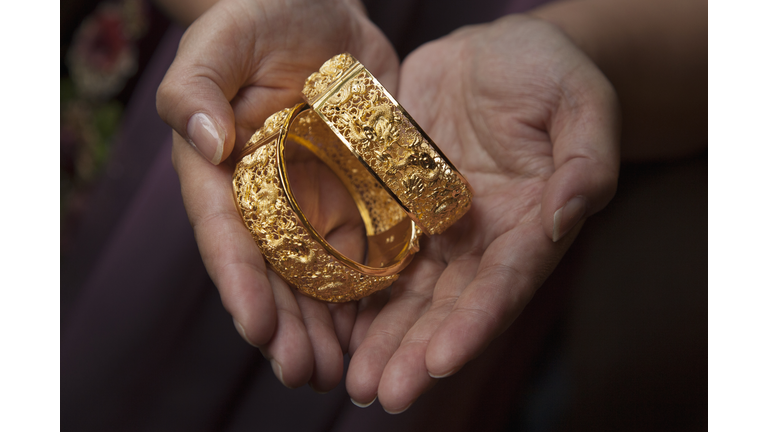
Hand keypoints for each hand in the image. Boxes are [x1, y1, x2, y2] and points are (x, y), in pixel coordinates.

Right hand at [156, 0, 398, 391]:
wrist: (320, 15)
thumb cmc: (259, 19)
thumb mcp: (221, 39)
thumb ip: (196, 86)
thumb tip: (206, 144)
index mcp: (225, 174)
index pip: (227, 235)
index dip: (240, 282)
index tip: (257, 326)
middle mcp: (267, 200)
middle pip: (274, 273)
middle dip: (286, 326)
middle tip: (304, 373)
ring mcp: (315, 202)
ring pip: (318, 276)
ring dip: (327, 327)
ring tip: (340, 372)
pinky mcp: (358, 194)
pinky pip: (363, 248)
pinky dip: (369, 291)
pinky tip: (380, 328)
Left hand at [345, 15, 619, 411]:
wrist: (493, 52)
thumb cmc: (548, 70)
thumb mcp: (581, 103)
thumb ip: (586, 162)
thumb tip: (569, 216)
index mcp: (529, 225)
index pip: (503, 284)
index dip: (474, 324)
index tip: (440, 362)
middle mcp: (481, 239)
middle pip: (448, 304)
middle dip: (415, 351)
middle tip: (381, 393)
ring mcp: (436, 226)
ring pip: (406, 291)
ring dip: (380, 337)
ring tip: (352, 379)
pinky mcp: (398, 204)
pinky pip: (372, 249)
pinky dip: (352, 287)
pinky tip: (327, 322)